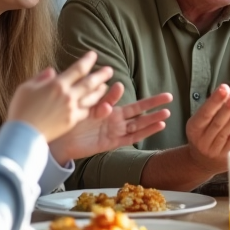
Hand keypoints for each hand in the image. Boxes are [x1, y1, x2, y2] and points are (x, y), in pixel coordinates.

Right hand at [6, 51, 113, 141]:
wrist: (23, 133)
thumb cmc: (21, 109)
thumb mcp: (26, 88)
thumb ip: (41, 78)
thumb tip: (52, 71)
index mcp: (57, 84)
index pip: (77, 69)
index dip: (87, 61)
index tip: (93, 55)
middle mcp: (68, 95)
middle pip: (90, 83)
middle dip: (101, 75)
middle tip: (110, 70)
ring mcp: (71, 109)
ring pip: (91, 98)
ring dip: (100, 91)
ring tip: (105, 86)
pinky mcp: (72, 121)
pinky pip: (86, 111)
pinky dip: (92, 106)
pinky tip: (95, 103)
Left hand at [48, 84, 173, 162]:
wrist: (60, 140)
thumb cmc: (70, 121)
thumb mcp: (87, 107)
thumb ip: (102, 99)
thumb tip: (118, 85)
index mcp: (108, 108)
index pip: (123, 98)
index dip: (131, 94)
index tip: (129, 87)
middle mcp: (114, 119)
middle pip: (138, 110)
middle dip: (153, 103)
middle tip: (169, 96)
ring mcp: (115, 131)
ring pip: (138, 124)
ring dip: (153, 119)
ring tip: (167, 112)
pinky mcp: (112, 143)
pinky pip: (131, 138)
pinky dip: (145, 133)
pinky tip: (158, 126)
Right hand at [184, 84, 229, 174]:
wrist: (202, 161)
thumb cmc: (204, 134)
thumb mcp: (202, 121)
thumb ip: (212, 108)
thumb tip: (226, 91)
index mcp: (193, 129)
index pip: (205, 113)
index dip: (215, 101)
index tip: (224, 89)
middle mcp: (201, 141)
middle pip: (216, 123)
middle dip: (226, 110)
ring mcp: (213, 151)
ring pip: (225, 132)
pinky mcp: (225, 157)